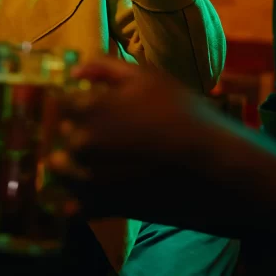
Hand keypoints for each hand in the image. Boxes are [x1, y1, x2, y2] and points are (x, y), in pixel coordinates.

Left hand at [48, 57, 220, 219]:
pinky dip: (78, 203)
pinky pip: (73, 208)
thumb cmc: (182, 114)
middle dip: (77, 134)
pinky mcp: (102, 208)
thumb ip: (105, 67)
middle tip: (109, 136)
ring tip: (98, 164)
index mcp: (88, 109)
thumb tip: (74, 72)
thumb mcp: (147, 77)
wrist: (214, 167)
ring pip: (61, 171)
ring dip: (70, 167)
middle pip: (63, 137)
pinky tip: (95, 194)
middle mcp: (81, 144)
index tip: (94, 108)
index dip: (77, 104)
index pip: (61, 104)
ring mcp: (89, 178)